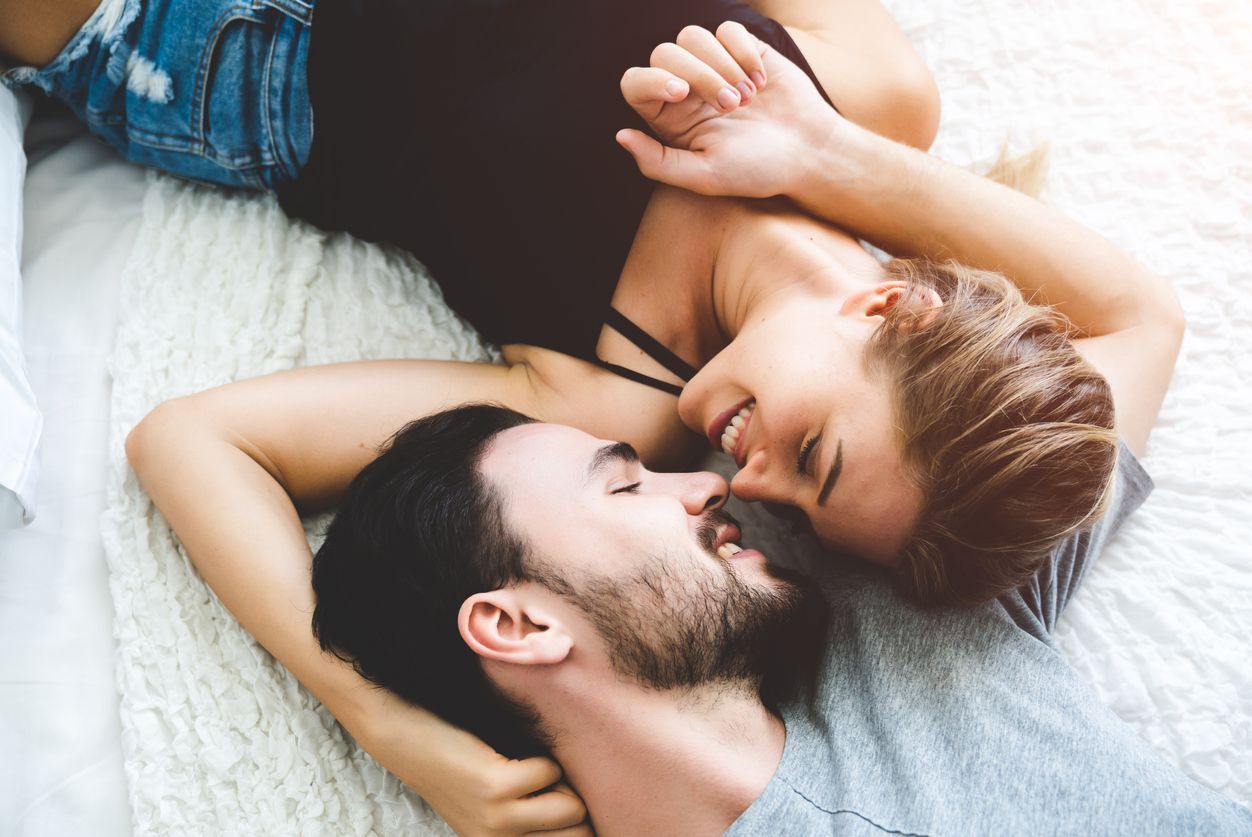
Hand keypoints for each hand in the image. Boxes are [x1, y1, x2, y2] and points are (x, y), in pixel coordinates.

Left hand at [359, 694, 590, 835]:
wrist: (403, 736)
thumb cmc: (454, 762)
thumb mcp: (491, 805)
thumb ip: (531, 815)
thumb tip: (585, 805)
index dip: (579, 826)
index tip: (568, 805)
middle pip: (580, 834)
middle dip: (575, 803)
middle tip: (548, 783)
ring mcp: (497, 820)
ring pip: (572, 807)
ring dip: (558, 779)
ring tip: (528, 767)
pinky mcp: (495, 789)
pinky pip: (549, 771)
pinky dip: (538, 755)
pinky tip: (508, 752)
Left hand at [617, 22, 840, 197]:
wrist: (809, 152)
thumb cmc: (756, 170)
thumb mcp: (705, 176)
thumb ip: (659, 163)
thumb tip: (620, 136)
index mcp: (669, 118)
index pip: (635, 83)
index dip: (651, 80)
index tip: (682, 93)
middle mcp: (685, 88)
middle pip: (664, 53)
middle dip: (699, 75)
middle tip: (731, 106)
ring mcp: (713, 65)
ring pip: (693, 36)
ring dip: (722, 65)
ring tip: (747, 98)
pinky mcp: (743, 49)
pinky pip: (728, 29)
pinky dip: (744, 52)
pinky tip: (761, 81)